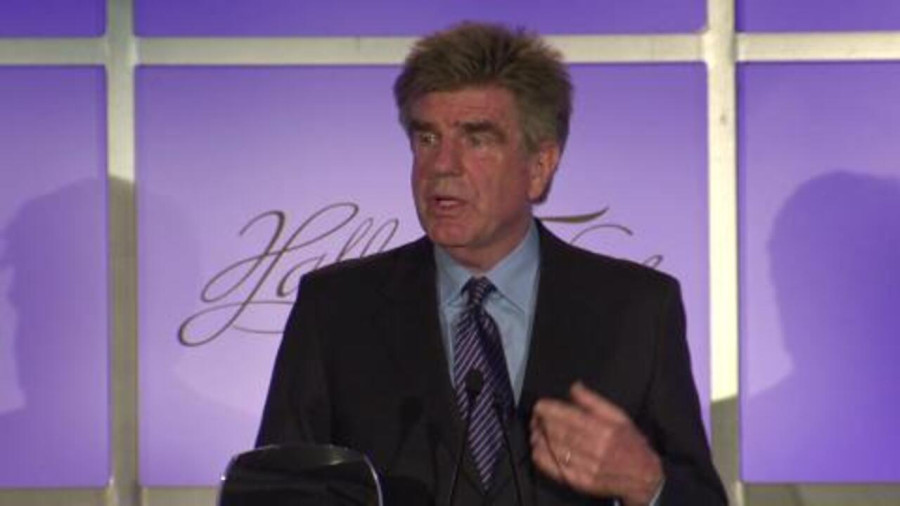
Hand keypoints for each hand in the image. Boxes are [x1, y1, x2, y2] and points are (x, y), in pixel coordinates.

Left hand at [530, 382, 662, 505]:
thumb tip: (575, 387)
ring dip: (540, 438)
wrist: (644, 477)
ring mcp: (589, 468)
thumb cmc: (631, 444)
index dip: (551, 410)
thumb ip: (594, 402)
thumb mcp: (619, 416)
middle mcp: (597, 449)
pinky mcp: (582, 482)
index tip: (539, 405)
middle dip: (542, 422)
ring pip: (556, 450)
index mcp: (606, 430)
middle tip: (535, 416)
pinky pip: (556, 469)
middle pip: (560, 432)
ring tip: (535, 430)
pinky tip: (537, 449)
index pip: (571, 417)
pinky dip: (543, 458)